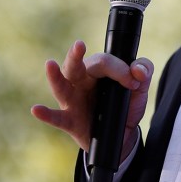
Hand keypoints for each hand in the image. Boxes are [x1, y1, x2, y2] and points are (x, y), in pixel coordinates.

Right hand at [31, 40, 153, 156]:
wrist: (123, 136)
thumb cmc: (124, 106)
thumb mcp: (139, 88)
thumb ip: (144, 71)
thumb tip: (138, 70)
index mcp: (96, 71)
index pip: (103, 62)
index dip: (120, 70)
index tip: (134, 82)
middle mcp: (81, 82)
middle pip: (75, 66)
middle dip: (76, 55)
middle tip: (79, 44)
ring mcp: (73, 101)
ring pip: (62, 87)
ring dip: (55, 77)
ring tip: (50, 64)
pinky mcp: (70, 121)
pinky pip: (56, 118)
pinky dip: (46, 114)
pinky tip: (36, 109)